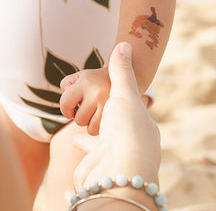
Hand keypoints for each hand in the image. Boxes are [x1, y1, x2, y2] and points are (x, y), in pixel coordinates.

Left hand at [60, 65, 110, 135]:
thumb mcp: (79, 77)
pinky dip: (99, 127)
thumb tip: (68, 105)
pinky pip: (101, 132)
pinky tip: (102, 118)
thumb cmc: (95, 80)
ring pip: (90, 128)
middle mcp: (97, 92)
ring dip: (90, 123)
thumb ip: (66, 86)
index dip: (65, 109)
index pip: (66, 102)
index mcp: (86, 81)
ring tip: (96, 112)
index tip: (70, 110)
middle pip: (79, 119)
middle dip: (80, 116)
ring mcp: (109, 104)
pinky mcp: (117, 115)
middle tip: (87, 109)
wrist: (122, 76)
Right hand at [72, 43, 160, 189]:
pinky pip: (86, 147)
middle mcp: (128, 139)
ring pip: (96, 132)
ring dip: (87, 124)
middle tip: (93, 99)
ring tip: (80, 114)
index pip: (129, 106)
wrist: (120, 171)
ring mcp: (111, 152)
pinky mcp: (94, 164)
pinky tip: (74, 138)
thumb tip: (125, 44)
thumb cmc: (128, 130)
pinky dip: (81, 142)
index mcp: (141, 124)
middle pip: (111, 120)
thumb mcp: (126, 93)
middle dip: (100, 112)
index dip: (117, 96)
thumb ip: (121, 70)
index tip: (108, 89)